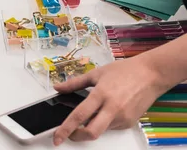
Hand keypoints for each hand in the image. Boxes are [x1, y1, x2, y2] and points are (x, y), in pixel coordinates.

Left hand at [52, 55, 170, 144]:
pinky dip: (103, 123)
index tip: (57, 137)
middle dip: (77, 137)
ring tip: (90, 113)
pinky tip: (105, 111)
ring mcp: (123, 118)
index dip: (66, 129)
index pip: (79, 116)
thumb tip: (58, 88)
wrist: (151, 75)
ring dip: (91, 127)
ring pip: (101, 130)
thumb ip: (74, 83)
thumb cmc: (124, 71)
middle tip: (68, 134)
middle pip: (91, 132)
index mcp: (101, 94)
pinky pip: (111, 127)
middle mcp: (112, 109)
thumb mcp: (96, 73)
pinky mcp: (130, 123)